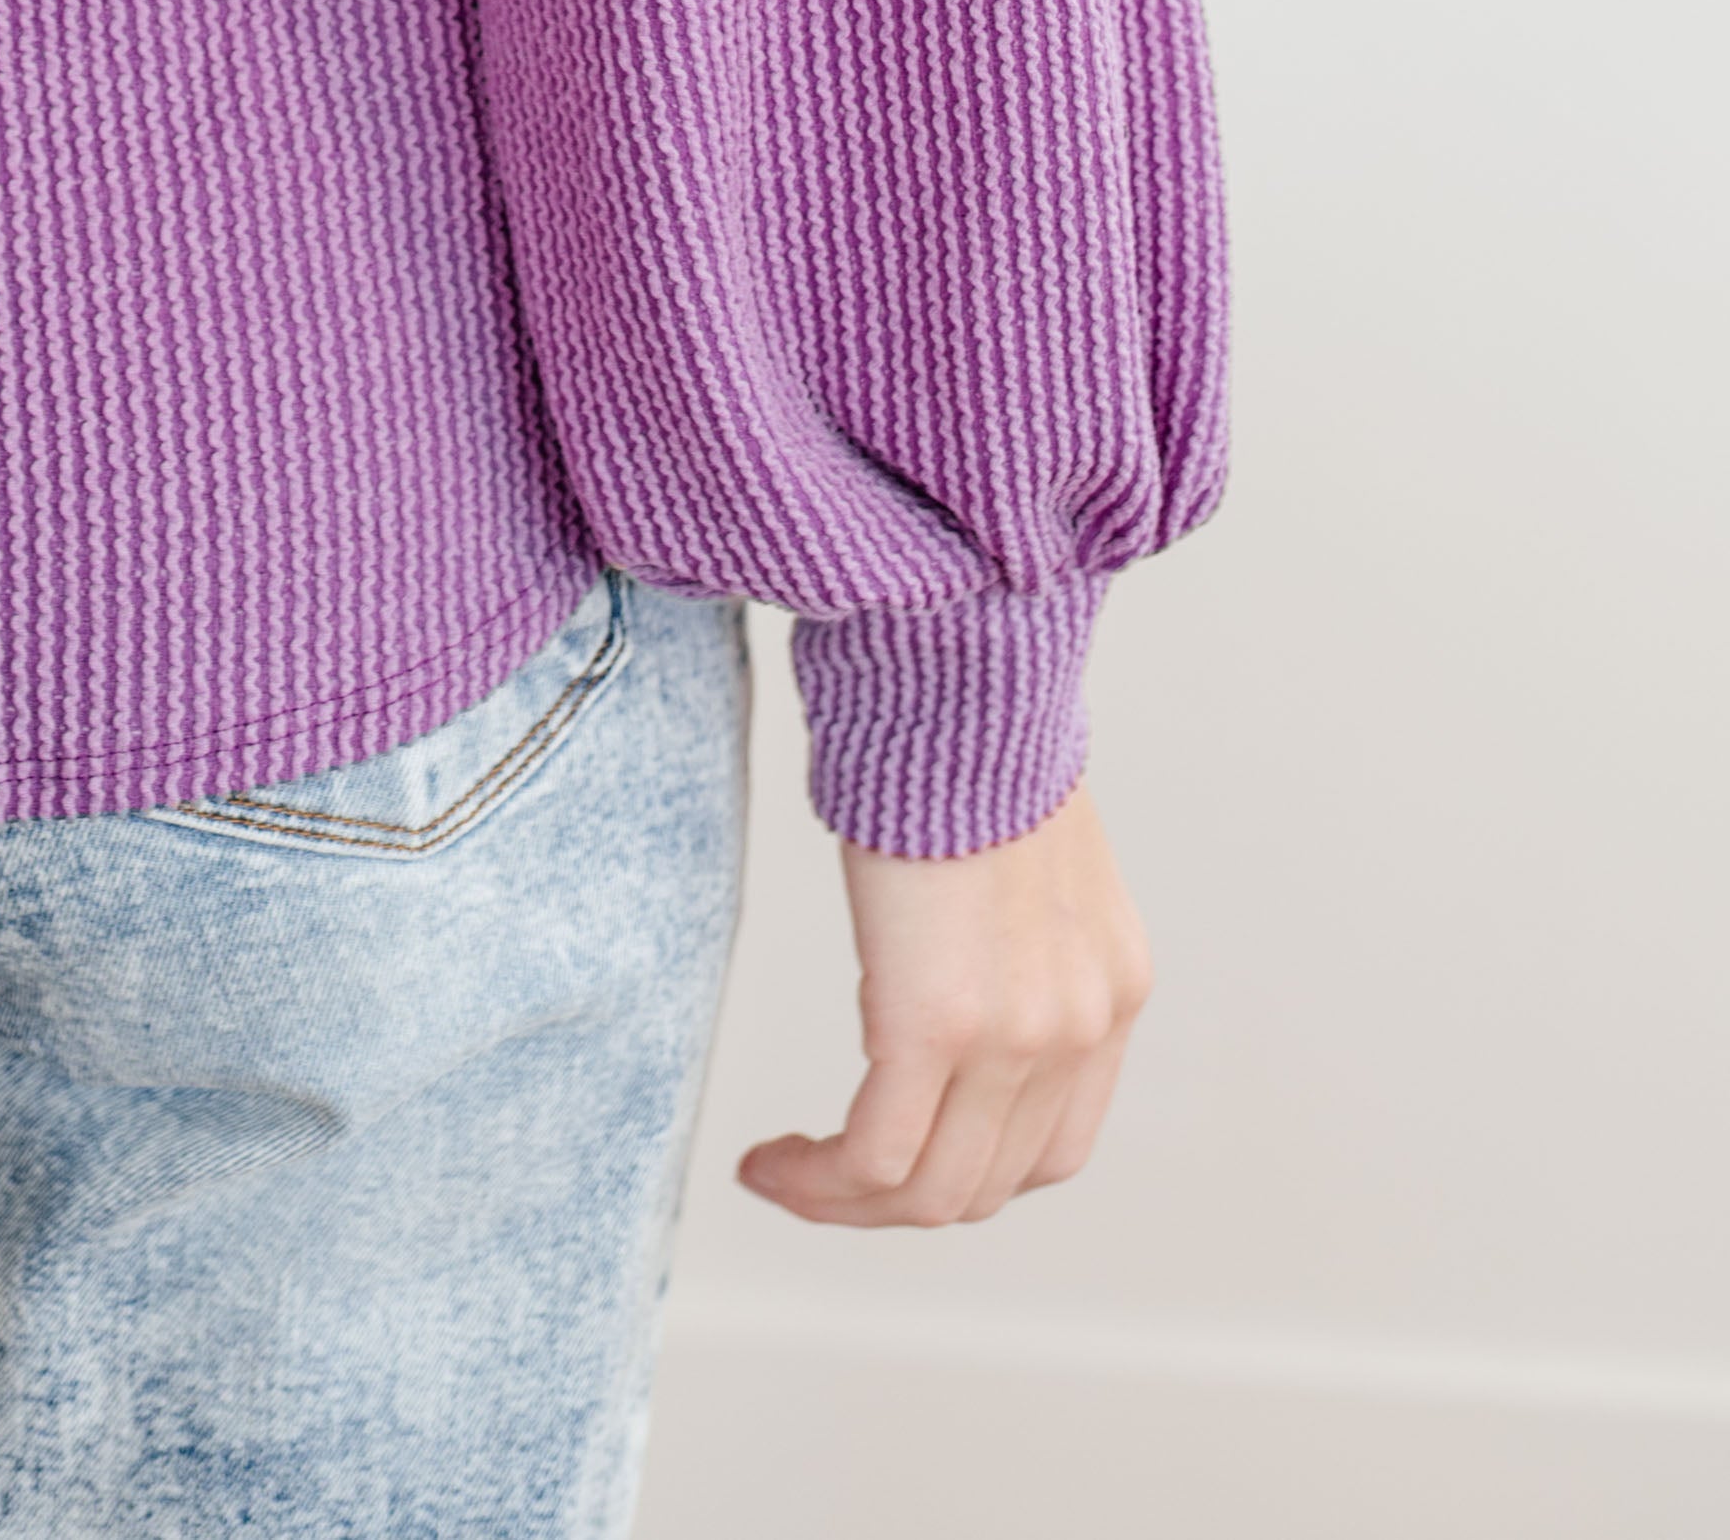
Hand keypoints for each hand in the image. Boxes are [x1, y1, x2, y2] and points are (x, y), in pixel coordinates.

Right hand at [737, 779, 1152, 1228]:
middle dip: (894, 1204)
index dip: (964, 1171)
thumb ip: (1009, 936)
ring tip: (780, 1177)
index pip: (1050, 1148)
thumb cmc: (965, 735)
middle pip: (988, 1184)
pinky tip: (769, 1162)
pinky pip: (877, 1156)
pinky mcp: (934, 1024)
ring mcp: (1016, 1036)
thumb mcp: (1022, 856)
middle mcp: (1081, 1028)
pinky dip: (820, 1181)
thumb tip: (947, 961)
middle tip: (815, 1181)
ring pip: (933, 1193)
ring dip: (847, 1205)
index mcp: (1111, 991)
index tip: (887, 1154)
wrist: (960, 676)